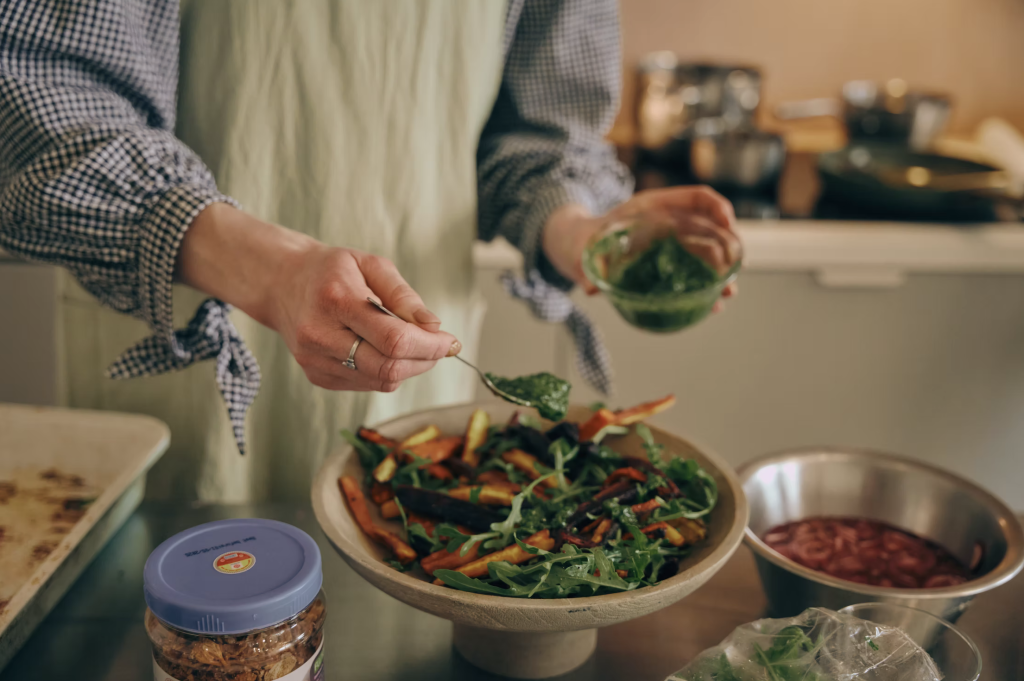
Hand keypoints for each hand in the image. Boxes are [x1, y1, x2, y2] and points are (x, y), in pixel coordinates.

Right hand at [177, 203, 458, 391]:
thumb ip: (405, 296)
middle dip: (425, 361)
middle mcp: (320, 335)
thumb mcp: (371, 265)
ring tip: (416, 346)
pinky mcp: (317, 376)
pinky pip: (367, 384)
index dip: (430, 346)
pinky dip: (388, 372)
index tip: (450, 341)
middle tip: (440, 347)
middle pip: (388, 367)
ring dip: (410, 368)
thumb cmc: (332, 270)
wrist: (282, 284)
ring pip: (381, 381)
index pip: (394, 339)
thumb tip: (434, 327)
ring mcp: (315, 361)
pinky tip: (387, 351)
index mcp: (336, 300)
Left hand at [542, 186, 741, 304]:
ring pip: (706, 250)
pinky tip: (712, 304)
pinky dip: (705, 284)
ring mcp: (669, 243)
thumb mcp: (582, 249)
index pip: (696, 198)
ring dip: (722, 270)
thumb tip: (592, 288)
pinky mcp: (667, 263)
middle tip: (733, 274)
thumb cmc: (581, 242)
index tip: (728, 226)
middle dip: (728, 247)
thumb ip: (586, 266)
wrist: (576, 247)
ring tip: (728, 293)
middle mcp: (666, 222)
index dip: (717, 209)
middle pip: (710, 225)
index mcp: (650, 207)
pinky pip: (693, 270)